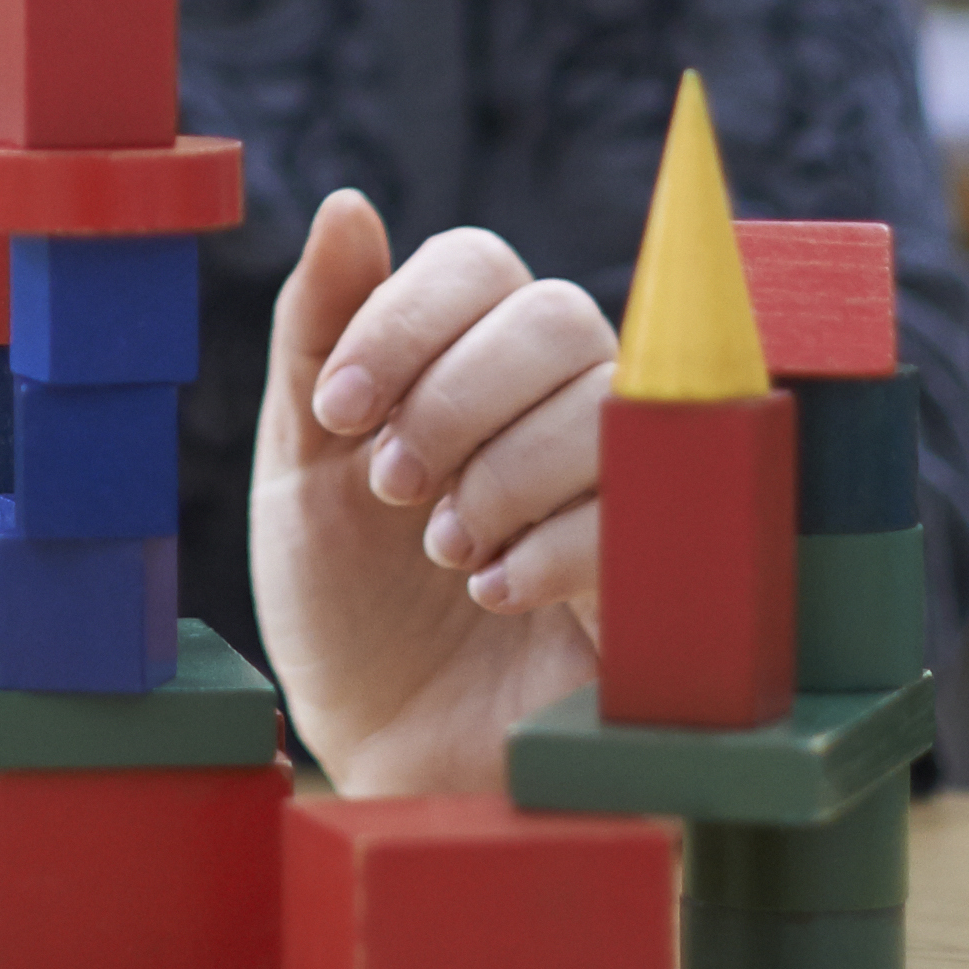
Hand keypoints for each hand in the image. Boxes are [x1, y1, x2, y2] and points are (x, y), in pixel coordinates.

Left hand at [247, 189, 613, 794]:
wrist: (388, 765)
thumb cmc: (349, 615)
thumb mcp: (301, 472)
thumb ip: (319, 339)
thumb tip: (345, 203)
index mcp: (475, 366)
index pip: (479, 264)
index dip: (405, 317)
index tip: (335, 413)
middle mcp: (563, 405)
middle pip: (555, 314)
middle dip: (454, 394)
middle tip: (392, 486)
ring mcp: (625, 484)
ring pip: (607, 400)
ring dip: (503, 471)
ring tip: (442, 551)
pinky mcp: (667, 570)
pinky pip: (647, 507)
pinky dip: (555, 543)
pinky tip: (494, 593)